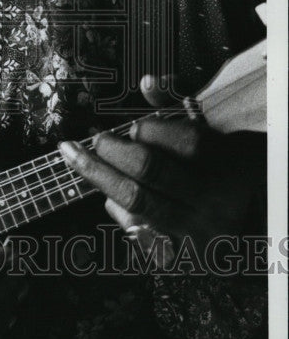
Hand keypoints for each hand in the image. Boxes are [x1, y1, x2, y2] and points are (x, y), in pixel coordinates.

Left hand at [59, 74, 265, 261]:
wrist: (259, 231)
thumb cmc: (234, 175)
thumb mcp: (221, 137)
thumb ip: (181, 106)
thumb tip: (147, 82)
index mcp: (229, 164)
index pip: (185, 142)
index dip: (151, 130)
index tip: (134, 127)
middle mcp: (215, 200)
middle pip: (152, 170)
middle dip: (113, 151)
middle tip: (96, 140)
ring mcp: (198, 231)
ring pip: (137, 202)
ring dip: (100, 176)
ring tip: (79, 159)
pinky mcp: (182, 256)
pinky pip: (138, 230)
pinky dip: (118, 209)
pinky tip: (109, 195)